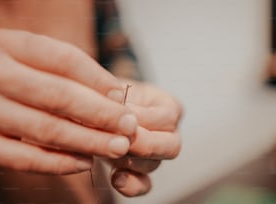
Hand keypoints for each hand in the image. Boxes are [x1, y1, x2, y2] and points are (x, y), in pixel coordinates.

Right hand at [0, 29, 137, 173]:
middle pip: (60, 96)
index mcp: (10, 46)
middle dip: (101, 115)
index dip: (98, 80)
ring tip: (118, 147)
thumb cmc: (5, 69)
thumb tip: (113, 94)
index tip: (123, 97)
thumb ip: (63, 69)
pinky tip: (85, 163)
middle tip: (130, 127)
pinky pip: (21, 158)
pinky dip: (57, 163)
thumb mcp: (26, 55)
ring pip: (45, 129)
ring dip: (88, 141)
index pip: (64, 60)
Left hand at [110, 79, 182, 196]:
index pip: (167, 118)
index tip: (117, 114)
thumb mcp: (119, 88)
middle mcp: (170, 133)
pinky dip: (131, 185)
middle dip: (144, 144)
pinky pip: (144, 185)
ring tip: (110, 150)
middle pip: (171, 146)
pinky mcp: (142, 172)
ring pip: (154, 165)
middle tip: (122, 140)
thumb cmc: (114, 94)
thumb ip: (121, 99)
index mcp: (169, 107)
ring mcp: (156, 155)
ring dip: (131, 160)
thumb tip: (118, 110)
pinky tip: (116, 178)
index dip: (142, 118)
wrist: (104, 107)